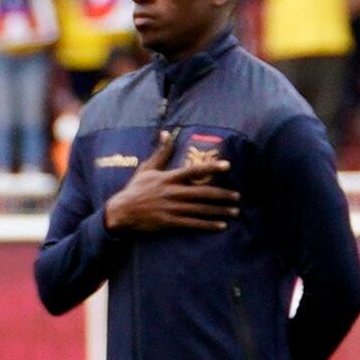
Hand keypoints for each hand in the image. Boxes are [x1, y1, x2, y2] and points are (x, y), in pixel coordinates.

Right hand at [102, 146, 238, 236]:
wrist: (120, 213)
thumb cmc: (135, 189)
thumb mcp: (147, 169)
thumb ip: (161, 152)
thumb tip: (167, 132)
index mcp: (168, 178)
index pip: (193, 170)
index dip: (211, 167)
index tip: (228, 166)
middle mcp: (172, 193)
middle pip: (202, 193)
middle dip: (223, 195)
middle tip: (238, 196)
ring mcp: (171, 209)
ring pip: (200, 210)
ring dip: (219, 211)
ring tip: (235, 212)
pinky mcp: (169, 223)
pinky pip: (192, 224)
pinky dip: (207, 225)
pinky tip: (220, 226)